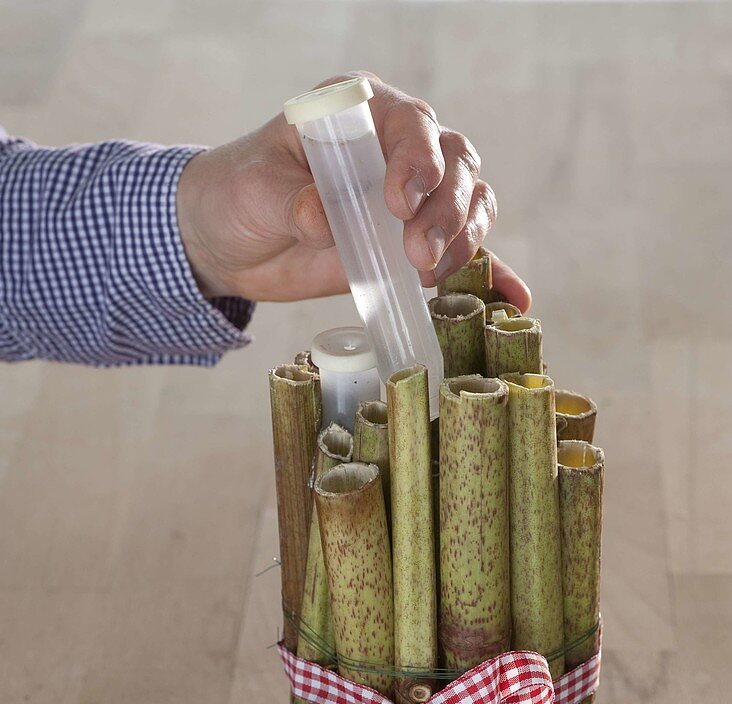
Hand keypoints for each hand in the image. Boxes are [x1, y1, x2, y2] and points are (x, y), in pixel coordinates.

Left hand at [176, 70, 530, 307]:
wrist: (233, 240)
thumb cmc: (242, 194)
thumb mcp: (256, 191)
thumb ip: (291, 200)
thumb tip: (321, 219)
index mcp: (362, 111)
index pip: (413, 124)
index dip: (419, 160)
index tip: (400, 203)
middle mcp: (398, 147)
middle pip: (456, 165)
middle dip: (447, 212)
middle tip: (418, 255)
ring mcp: (415, 197)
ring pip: (471, 204)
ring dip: (465, 241)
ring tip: (429, 275)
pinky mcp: (415, 242)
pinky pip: (466, 252)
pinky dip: (492, 274)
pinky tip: (514, 299)